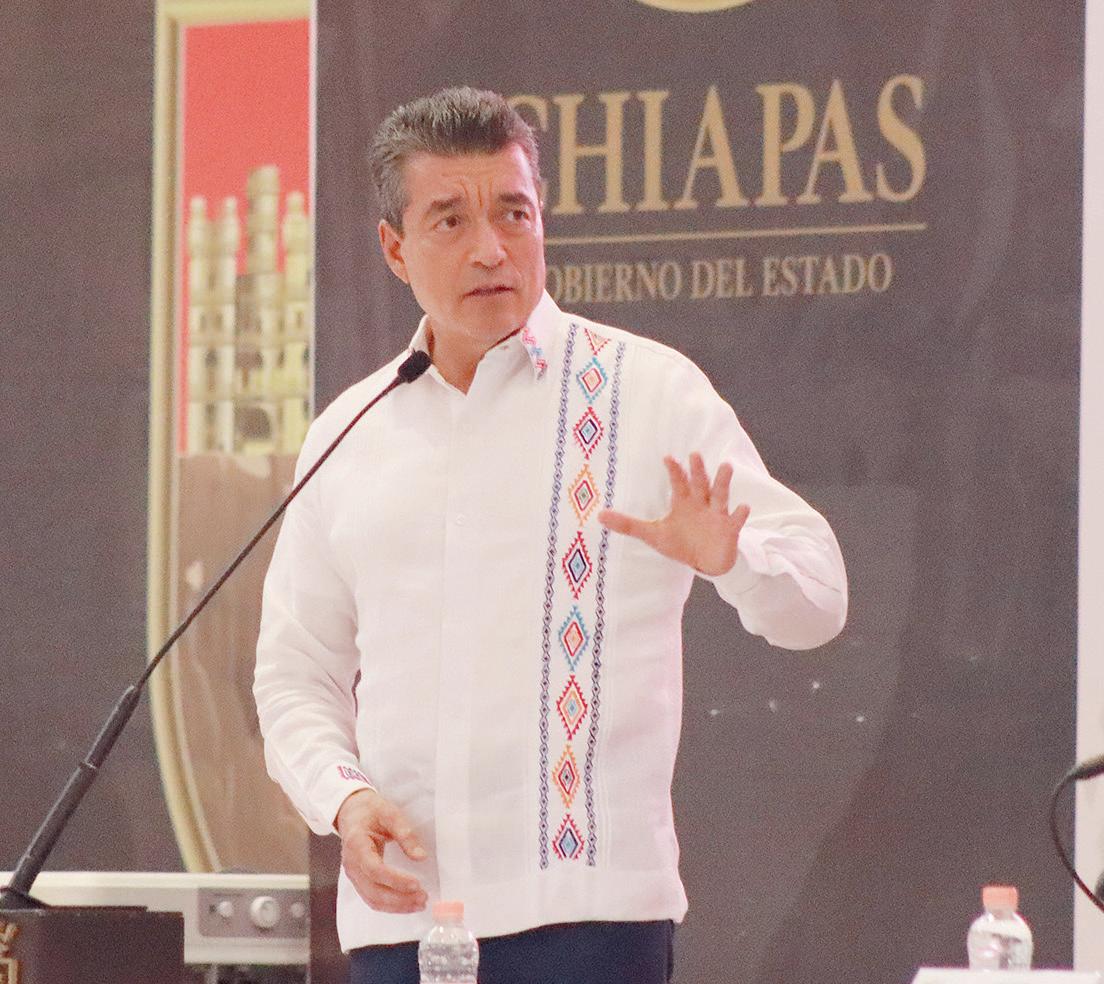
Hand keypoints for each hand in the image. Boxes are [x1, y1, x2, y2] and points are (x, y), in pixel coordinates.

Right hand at [335, 788, 427, 913]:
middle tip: (423, 898)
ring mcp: (353, 874)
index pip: (375, 870)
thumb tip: (421, 857)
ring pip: (372, 899)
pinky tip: (406, 904)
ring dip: (396, 906)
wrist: (351, 812)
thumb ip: (405, 834)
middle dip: (399, 899)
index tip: (417, 884)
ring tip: (419, 904)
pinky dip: (390, 905)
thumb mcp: (390, 813)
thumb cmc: (370, 810)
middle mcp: (352, 864)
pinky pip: (372, 898)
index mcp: (356, 844)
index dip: (396, 880)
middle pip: (373, 890)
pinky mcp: (358, 880)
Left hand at [598, 452, 749, 576]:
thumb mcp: (653, 535)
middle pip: (699, 484)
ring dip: (723, 482)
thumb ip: (628, 525)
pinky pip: (735, 520)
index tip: (668, 457)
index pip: (678, 484)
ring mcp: (717, 515)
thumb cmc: (680, 543)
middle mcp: (701, 504)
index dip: (674, 471)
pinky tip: (743, 507)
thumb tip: (599, 516)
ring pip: (720, 496)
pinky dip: (739, 515)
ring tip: (726, 467)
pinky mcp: (729, 529)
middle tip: (695, 454)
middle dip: (698, 471)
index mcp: (683, 503)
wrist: (706, 561)